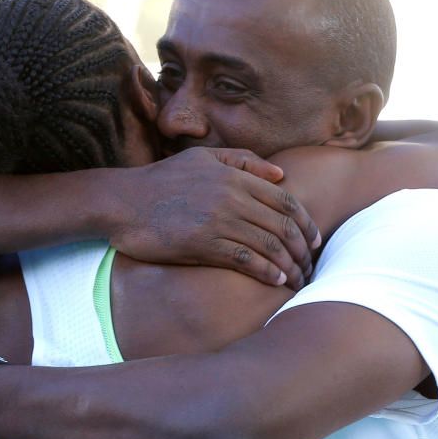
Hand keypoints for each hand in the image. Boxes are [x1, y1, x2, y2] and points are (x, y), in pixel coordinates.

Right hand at [110, 147, 320, 289]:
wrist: (123, 201)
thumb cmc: (162, 181)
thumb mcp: (203, 158)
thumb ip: (243, 160)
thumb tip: (281, 174)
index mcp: (235, 175)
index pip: (285, 200)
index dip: (306, 223)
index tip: (315, 241)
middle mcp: (232, 196)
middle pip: (283, 224)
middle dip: (303, 248)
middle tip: (311, 265)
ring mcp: (218, 220)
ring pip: (269, 243)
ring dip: (289, 264)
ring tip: (298, 279)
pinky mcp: (203, 243)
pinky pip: (245, 258)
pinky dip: (266, 270)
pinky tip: (276, 280)